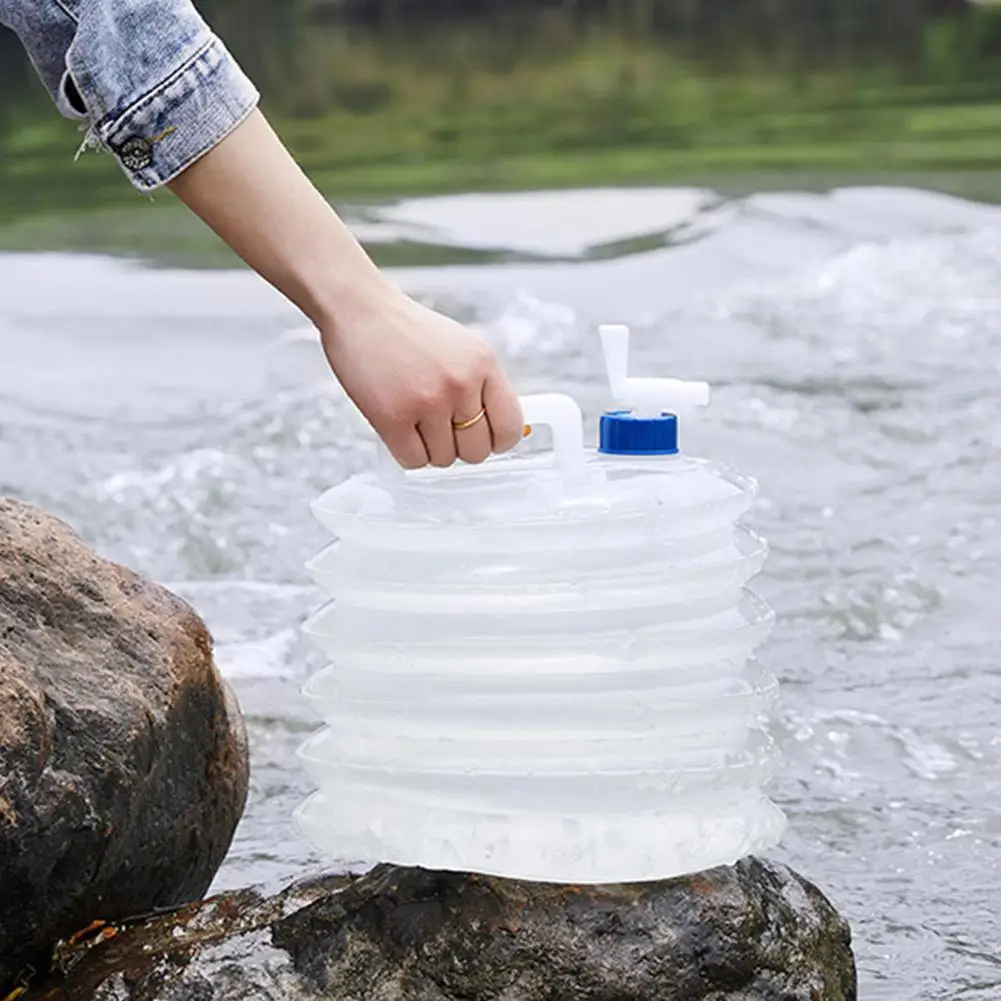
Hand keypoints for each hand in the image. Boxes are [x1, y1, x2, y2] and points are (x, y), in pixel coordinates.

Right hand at [166, 109, 520, 467]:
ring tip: (405, 411)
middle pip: (476, 453)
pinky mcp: (392, 415)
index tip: (474, 433)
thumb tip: (509, 430)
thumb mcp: (455, 343)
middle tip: (431, 421)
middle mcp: (462, 380)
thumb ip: (480, 382)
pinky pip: (409, 462)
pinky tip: (388, 420)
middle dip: (454, 446)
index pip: (509, 430)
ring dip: (422, 446)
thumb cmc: (399, 323)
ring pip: (441, 461)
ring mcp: (429, 399)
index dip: (490, 438)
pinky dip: (399, 450)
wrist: (344, 295)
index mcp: (483, 361)